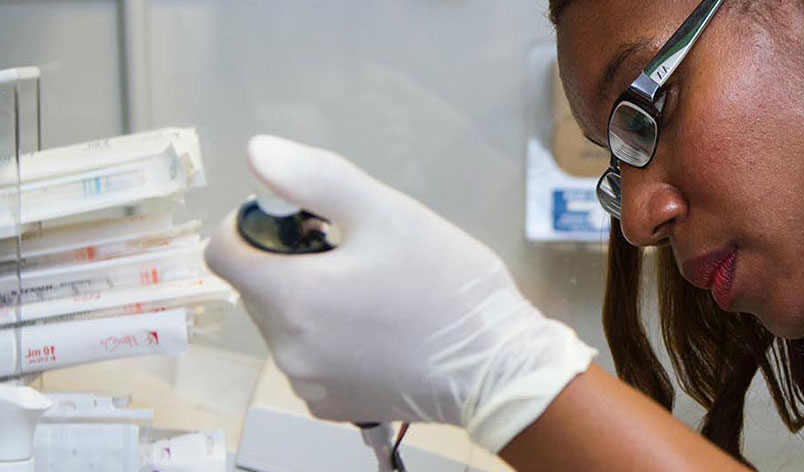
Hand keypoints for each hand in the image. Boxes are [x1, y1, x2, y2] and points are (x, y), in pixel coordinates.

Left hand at [204, 135, 595, 451]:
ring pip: (282, 324)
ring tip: (372, 295)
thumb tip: (256, 151)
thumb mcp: (390, 214)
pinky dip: (327, 341)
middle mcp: (287, 348)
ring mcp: (308, 383)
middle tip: (354, 254)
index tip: (305, 222)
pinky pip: (307, 360)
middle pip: (255, 288)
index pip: (222, 251)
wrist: (499, 368)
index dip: (253, 224)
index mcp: (293, 297)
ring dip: (308, 302)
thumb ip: (317, 179)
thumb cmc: (450, 284)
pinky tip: (376, 332)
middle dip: (290, 263)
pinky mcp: (331, 407)